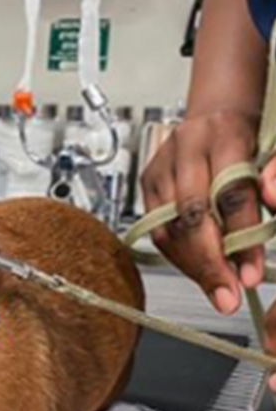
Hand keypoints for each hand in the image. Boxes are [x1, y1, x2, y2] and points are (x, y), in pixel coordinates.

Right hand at [140, 110, 274, 314]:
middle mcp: (184, 150)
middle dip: (210, 262)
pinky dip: (179, 256)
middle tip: (227, 295)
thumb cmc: (251, 139)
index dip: (242, 239)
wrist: (216, 115)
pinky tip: (200, 272)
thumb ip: (275, 177)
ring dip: (192, 266)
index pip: (230, 194)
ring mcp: (160, 167)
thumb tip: (271, 203)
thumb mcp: (273, 151)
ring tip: (216, 291)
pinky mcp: (146, 183)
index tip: (250, 275)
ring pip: (167, 228)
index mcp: (224, 135)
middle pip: (190, 215)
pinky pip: (158, 231)